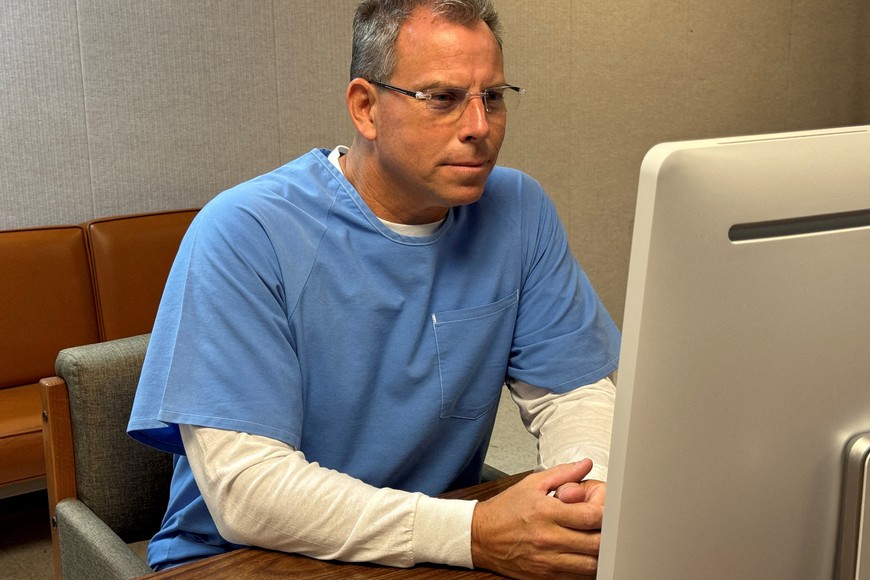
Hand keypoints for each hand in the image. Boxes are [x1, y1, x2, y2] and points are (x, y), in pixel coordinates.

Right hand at [471, 459, 602, 578]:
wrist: (480, 536)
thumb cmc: (506, 510)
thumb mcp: (532, 484)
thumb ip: (562, 473)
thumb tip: (585, 464)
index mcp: (546, 512)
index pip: (591, 516)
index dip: (606, 513)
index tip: (604, 508)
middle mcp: (548, 538)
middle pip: (597, 543)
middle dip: (607, 533)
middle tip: (605, 526)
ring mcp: (548, 560)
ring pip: (591, 564)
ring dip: (600, 553)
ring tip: (597, 540)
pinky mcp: (545, 576)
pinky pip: (577, 576)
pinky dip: (587, 567)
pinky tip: (584, 555)